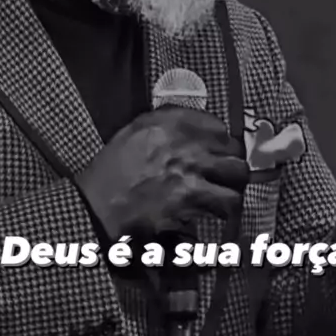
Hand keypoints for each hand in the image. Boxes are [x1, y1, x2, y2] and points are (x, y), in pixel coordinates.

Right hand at [77, 107, 248, 239]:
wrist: (98, 205)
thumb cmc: (112, 171)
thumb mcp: (135, 131)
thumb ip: (166, 123)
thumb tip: (196, 125)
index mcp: (170, 121)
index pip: (218, 126)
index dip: (222, 143)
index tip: (219, 154)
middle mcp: (185, 140)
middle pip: (234, 149)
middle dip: (232, 164)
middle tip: (224, 177)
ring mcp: (191, 168)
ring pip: (237, 175)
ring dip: (232, 186)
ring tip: (223, 196)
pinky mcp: (192, 197)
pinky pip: (227, 201)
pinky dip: (225, 210)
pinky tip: (214, 213)